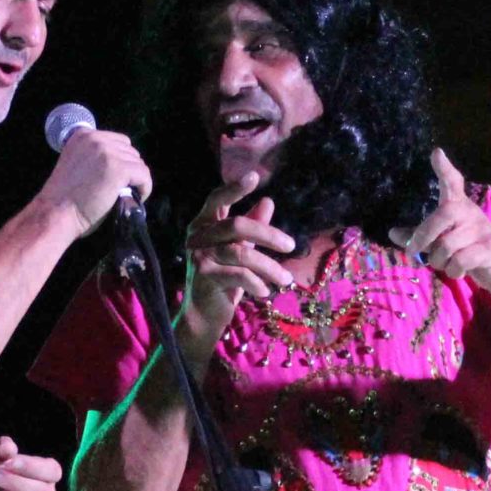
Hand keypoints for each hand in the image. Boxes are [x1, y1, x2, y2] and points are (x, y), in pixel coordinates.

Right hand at [39, 129, 152, 236]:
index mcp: (83, 134)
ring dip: (136, 180)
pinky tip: (134, 199)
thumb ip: (94, 156)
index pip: (119, 142)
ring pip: (139, 164)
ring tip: (125, 195)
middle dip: (130, 170)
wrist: (57, 212)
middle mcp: (95, 138)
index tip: (115, 178)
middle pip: (131, 151)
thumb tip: (120, 161)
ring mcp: (107, 152)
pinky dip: (144, 189)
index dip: (121, 161)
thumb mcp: (77, 163)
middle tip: (121, 189)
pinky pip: (144, 176)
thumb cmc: (65, 196)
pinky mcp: (119, 168)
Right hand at [177, 178, 297, 368]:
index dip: (234, 188)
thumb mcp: (240, 250)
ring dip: (270, 267)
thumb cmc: (225, 278)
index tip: (254, 176)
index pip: (217, 200)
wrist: (205, 314)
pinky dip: (257, 284)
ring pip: (241, 254)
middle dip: (269, 235)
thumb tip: (268, 200)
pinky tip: (265, 292)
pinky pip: (239, 276)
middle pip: (236, 225)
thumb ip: (252, 227)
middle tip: (292, 246)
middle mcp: (198, 236)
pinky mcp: (204, 278)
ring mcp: (199, 257)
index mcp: (205, 224)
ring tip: (286, 279)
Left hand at [391, 151, 490, 296]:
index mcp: (459, 207)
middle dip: (424, 235)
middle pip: (444, 214)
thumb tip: (393, 232)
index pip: (453, 182)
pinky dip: (453, 271)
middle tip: (413, 251)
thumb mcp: (442, 242)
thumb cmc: (468, 249)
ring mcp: (482, 231)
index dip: (444, 169)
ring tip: (444, 264)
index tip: (436, 153)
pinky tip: (458, 271)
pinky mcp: (489, 250)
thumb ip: (420, 237)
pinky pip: (460, 261)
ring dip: (438, 261)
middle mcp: (471, 213)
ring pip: (447, 245)